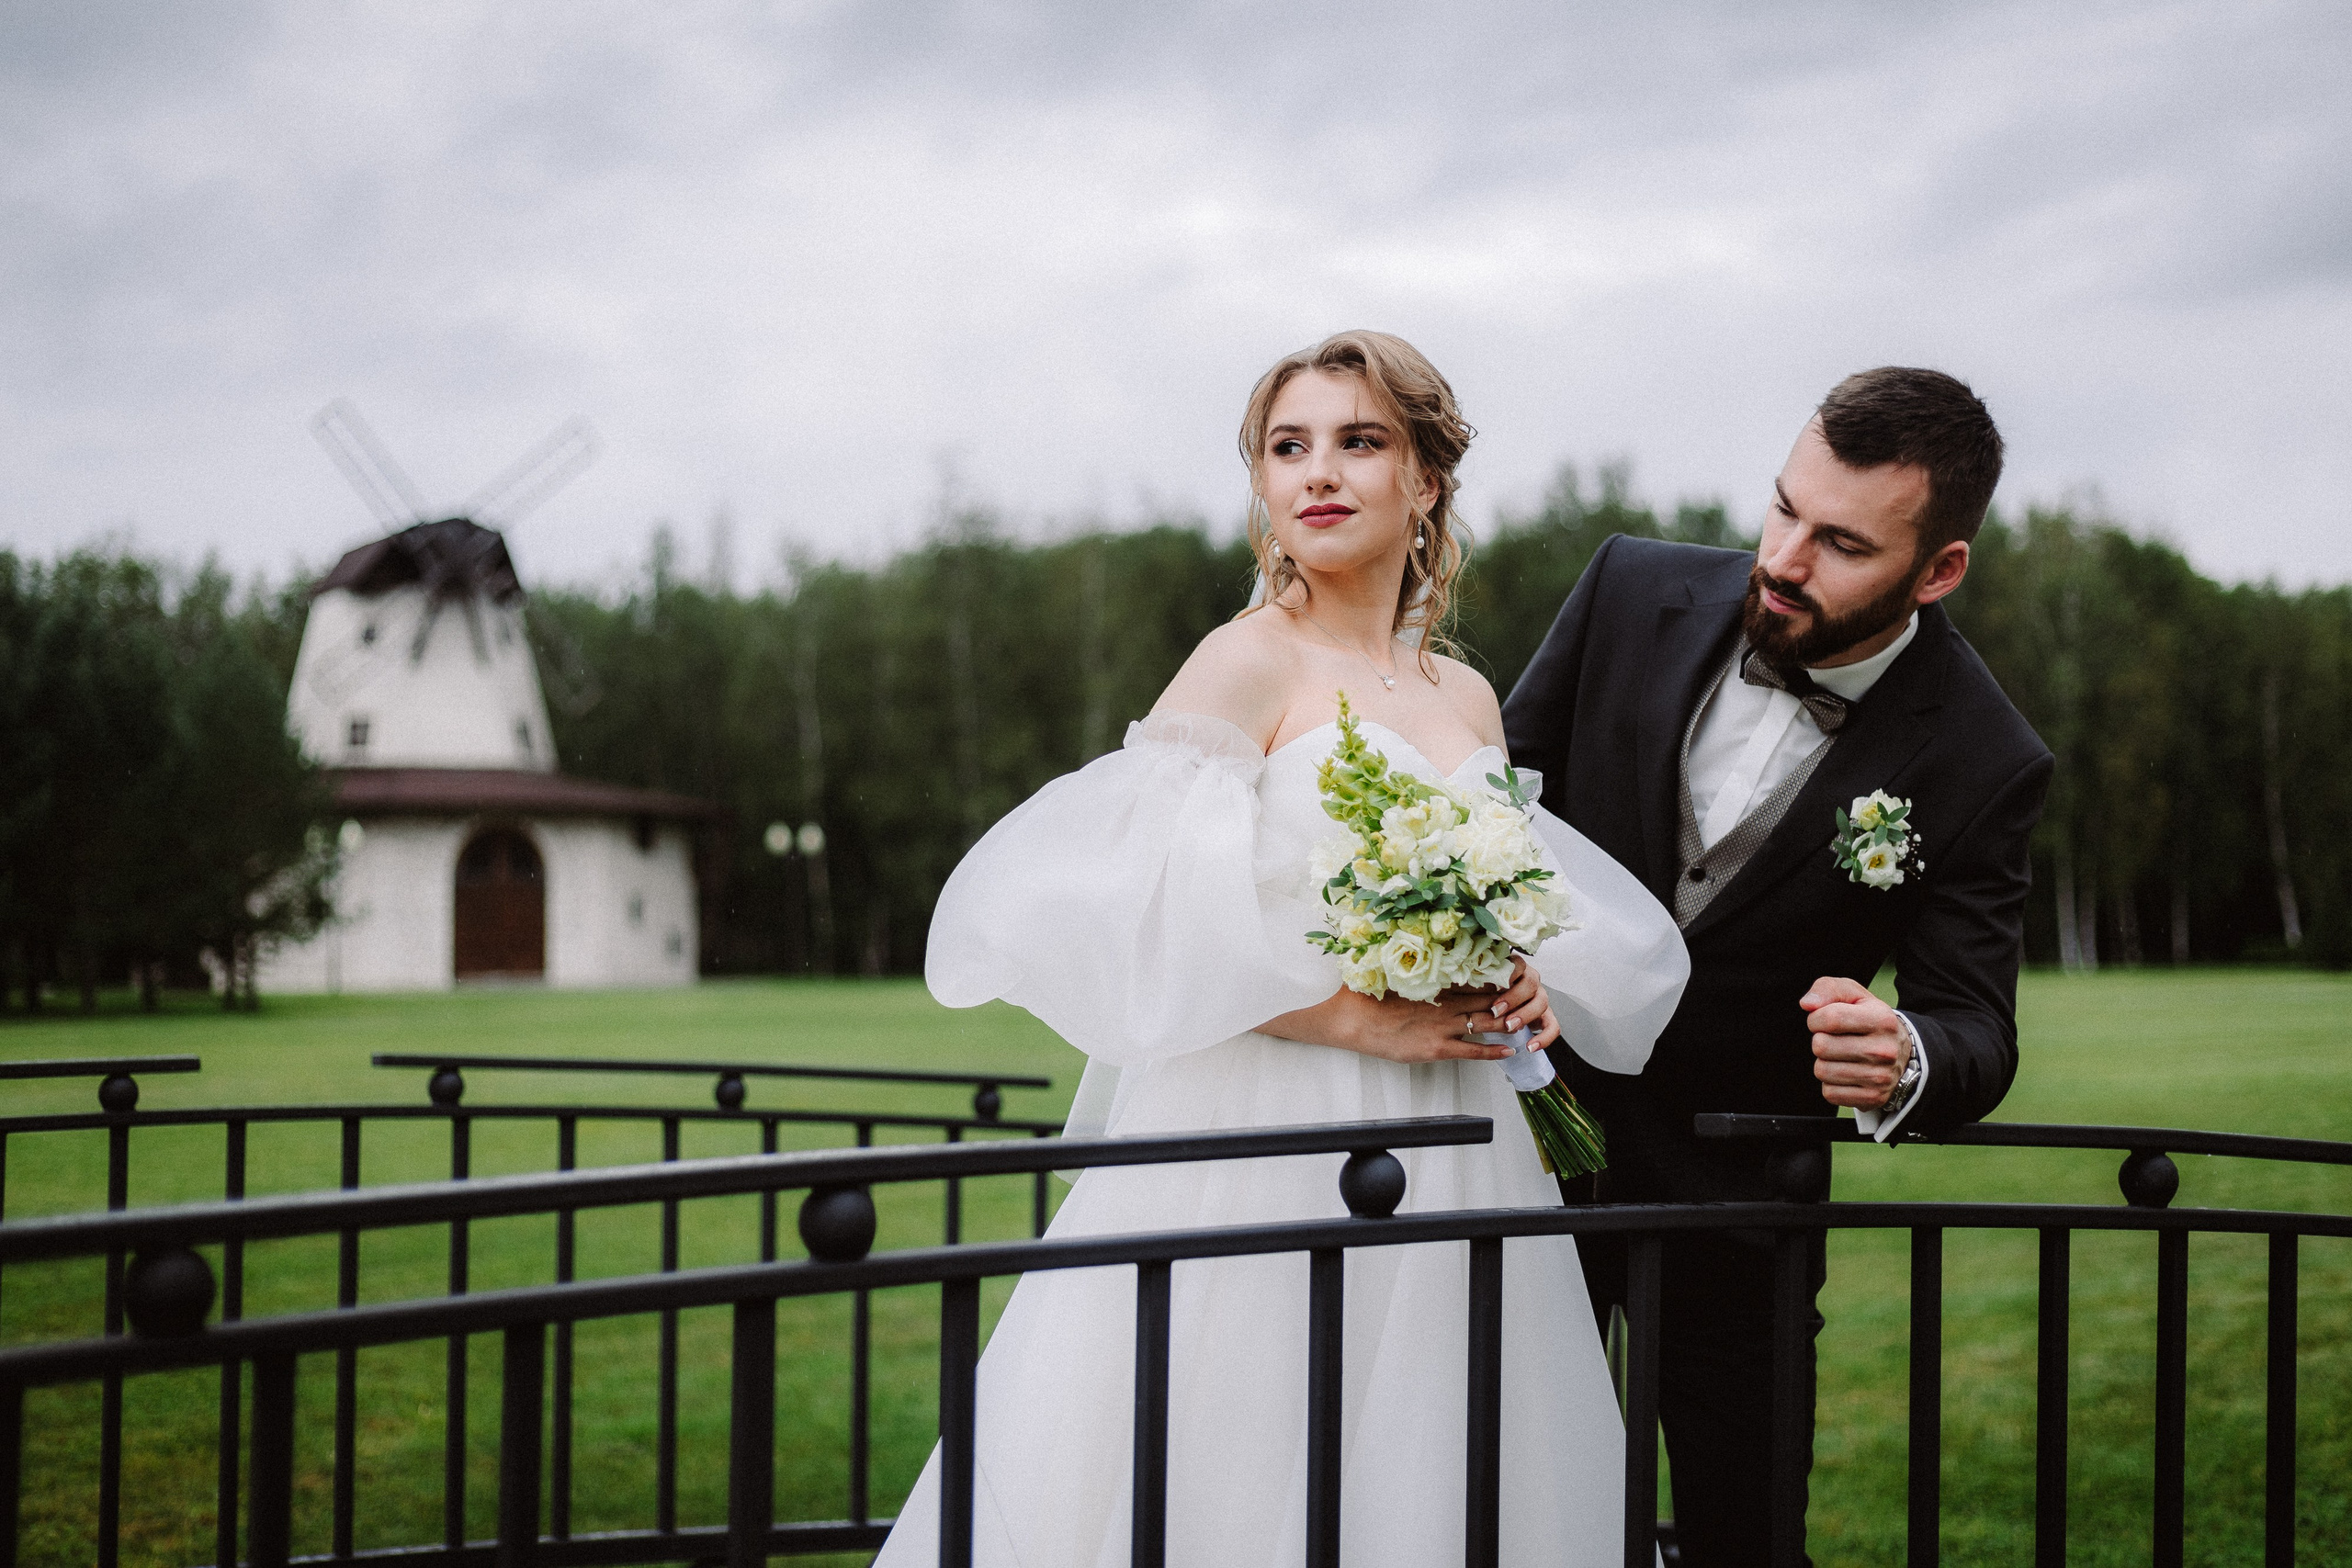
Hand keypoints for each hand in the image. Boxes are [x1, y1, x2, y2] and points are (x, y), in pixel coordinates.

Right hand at [1260, 957, 1560, 1064]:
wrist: (1349, 1019)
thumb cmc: (1365, 993)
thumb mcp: (1390, 968)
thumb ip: (1412, 961)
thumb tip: (1419, 942)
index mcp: (1435, 980)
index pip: (1476, 975)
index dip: (1498, 974)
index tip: (1515, 969)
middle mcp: (1445, 1002)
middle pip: (1488, 997)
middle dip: (1511, 997)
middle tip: (1531, 994)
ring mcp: (1442, 1026)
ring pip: (1486, 1022)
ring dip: (1509, 1022)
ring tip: (1527, 1022)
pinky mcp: (1436, 1049)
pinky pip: (1472, 1050)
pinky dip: (1493, 1050)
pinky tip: (1510, 1050)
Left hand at [1443, 955, 1561, 1052]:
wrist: (1494, 1014)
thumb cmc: (1478, 997)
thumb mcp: (1473, 986)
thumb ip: (1472, 980)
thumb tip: (1457, 974)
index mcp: (1514, 968)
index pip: (1517, 964)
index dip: (1506, 974)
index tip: (1492, 984)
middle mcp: (1530, 980)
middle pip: (1531, 983)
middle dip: (1513, 997)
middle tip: (1495, 1009)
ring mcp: (1539, 998)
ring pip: (1542, 1002)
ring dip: (1525, 1014)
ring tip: (1508, 1026)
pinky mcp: (1545, 1017)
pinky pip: (1552, 1027)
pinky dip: (1543, 1037)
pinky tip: (1530, 1047)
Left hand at [1801, 976, 1910, 1110]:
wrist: (1901, 1054)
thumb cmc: (1869, 1020)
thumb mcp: (1855, 996)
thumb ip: (1828, 989)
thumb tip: (1808, 1004)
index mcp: (1882, 1020)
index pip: (1829, 1018)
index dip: (1816, 1019)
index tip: (1824, 1021)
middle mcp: (1884, 1050)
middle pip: (1821, 1046)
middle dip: (1820, 1041)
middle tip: (1836, 1040)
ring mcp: (1880, 1077)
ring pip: (1822, 1071)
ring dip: (1825, 1063)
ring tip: (1842, 1057)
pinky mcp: (1873, 1098)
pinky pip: (1830, 1093)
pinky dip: (1831, 1084)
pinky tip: (1847, 1074)